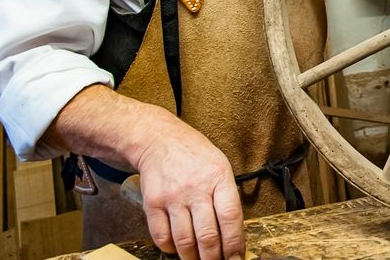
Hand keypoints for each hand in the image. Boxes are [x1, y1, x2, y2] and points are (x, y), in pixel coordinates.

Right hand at [135, 126, 244, 259]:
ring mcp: (173, 197)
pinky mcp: (153, 204)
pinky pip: (162, 237)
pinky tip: (178, 249)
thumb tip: (234, 233)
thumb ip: (227, 198)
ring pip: (185, 242)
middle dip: (214, 258)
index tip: (236, 258)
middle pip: (207, 235)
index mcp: (219, 178)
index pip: (230, 217)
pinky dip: (171, 249)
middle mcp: (196, 188)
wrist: (160, 141)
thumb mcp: (221, 167)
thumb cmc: (195, 156)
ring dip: (193, 258)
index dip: (234, 244)